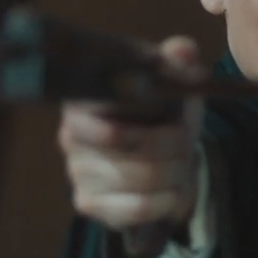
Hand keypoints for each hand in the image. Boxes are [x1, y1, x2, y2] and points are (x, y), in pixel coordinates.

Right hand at [57, 36, 205, 257]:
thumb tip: (182, 51)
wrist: (164, 159)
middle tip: (187, 139)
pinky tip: (174, 189)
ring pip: (141, 175)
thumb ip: (177, 61)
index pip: (101, 101)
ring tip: (184, 162)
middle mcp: (70, 134)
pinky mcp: (89, 203)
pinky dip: (167, 198)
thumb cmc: (163, 113)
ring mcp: (76, 172)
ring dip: (176, 170)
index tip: (170, 108)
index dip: (144, 106)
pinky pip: (138, 206)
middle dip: (172, 142)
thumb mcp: (173, 82)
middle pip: (127, 141)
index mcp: (84, 97)